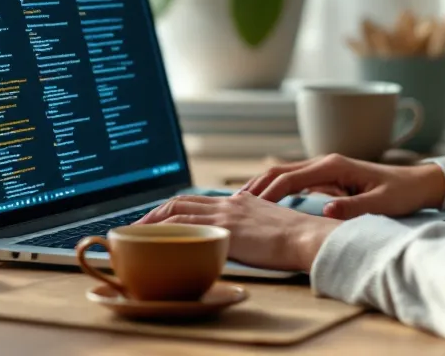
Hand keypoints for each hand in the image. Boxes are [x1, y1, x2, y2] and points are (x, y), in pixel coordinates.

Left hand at [136, 192, 340, 271]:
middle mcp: (230, 203)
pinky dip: (163, 228)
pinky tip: (152, 238)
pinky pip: (183, 224)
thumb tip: (251, 244)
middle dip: (158, 211)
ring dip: (153, 219)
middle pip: (184, 200)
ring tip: (136, 231)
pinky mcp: (222, 227)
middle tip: (140, 224)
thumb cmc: (299, 240)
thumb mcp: (275, 230)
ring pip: (177, 209)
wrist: (308, 237)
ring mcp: (225, 214)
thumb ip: (259, 231)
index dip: (179, 208)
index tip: (164, 218)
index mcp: (242, 202)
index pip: (202, 200)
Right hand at [241, 154, 444, 219]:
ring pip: (286, 173)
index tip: (249, 208)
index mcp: (334, 165)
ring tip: (242, 204)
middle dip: (257, 185)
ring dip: (264, 185)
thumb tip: (324, 211)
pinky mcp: (329, 176)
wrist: (418, 183)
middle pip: (281, 170)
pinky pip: (296, 180)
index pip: (290, 178)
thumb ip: (352, 208)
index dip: (268, 192)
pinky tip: (266, 202)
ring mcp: (326, 168)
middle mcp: (326, 162)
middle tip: (232, 204)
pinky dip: (277, 188)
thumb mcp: (380, 204)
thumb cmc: (401, 193)